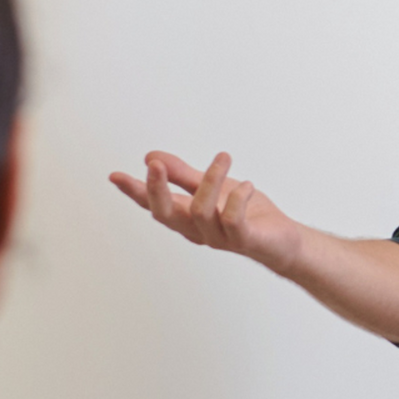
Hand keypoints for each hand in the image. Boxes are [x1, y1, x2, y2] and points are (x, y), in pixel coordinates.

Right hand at [109, 151, 303, 274]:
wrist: (283, 240)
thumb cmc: (247, 214)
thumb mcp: (213, 186)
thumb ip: (182, 175)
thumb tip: (150, 158)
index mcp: (187, 216)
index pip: (154, 204)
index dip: (135, 191)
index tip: (115, 175)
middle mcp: (197, 229)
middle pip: (166, 214)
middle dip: (157, 189)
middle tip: (155, 164)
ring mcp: (219, 236)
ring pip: (201, 209)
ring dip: (211, 179)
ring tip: (223, 159)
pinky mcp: (244, 238)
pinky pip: (233, 220)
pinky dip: (237, 198)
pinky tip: (246, 185)